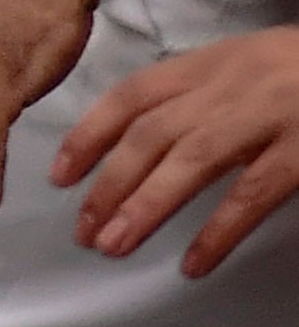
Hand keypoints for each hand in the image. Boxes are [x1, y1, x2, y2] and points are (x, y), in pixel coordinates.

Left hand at [63, 25, 298, 268]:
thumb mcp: (245, 66)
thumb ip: (199, 95)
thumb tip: (142, 144)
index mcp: (209, 62)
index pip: (131, 96)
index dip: (90, 134)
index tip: (60, 176)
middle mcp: (228, 87)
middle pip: (151, 135)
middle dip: (109, 183)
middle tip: (81, 230)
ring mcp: (266, 119)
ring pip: (190, 163)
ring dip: (145, 206)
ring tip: (113, 245)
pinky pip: (251, 196)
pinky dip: (218, 231)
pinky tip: (192, 264)